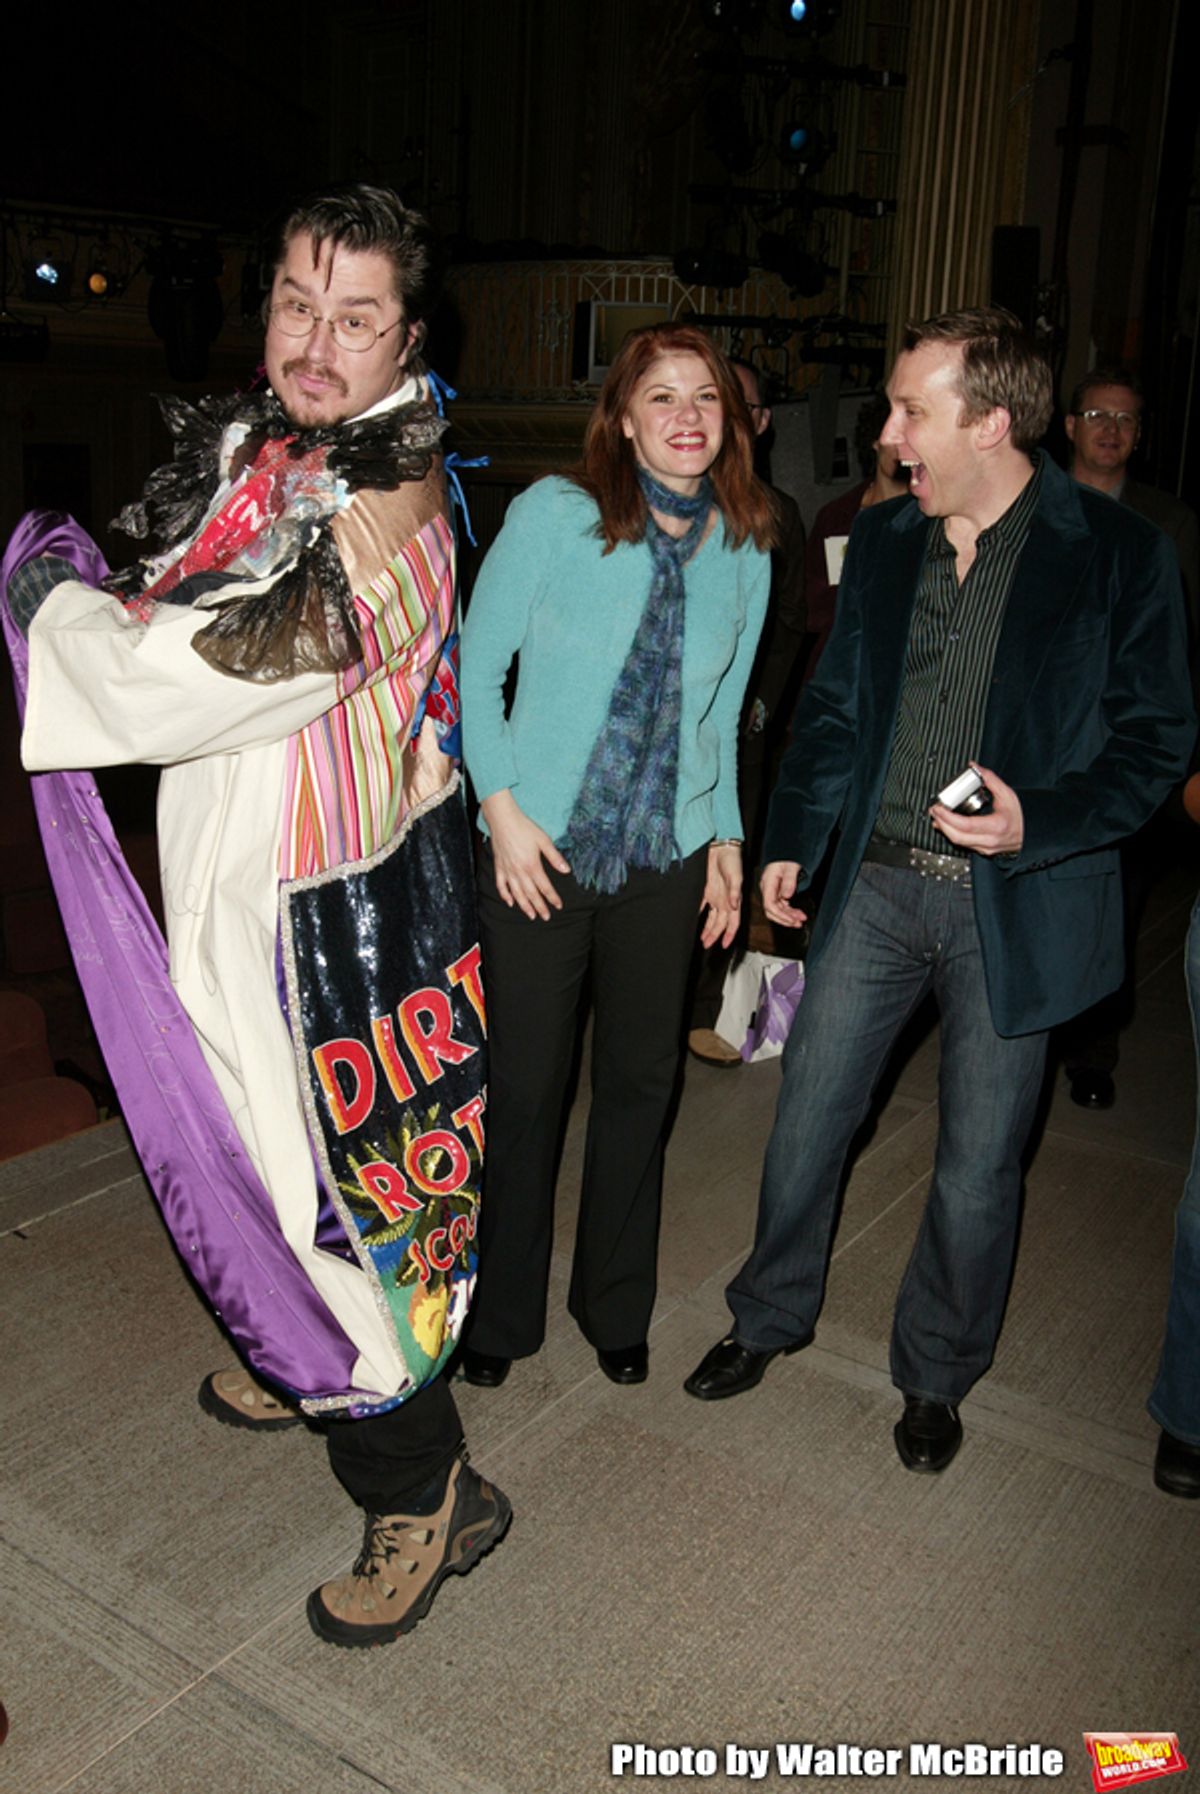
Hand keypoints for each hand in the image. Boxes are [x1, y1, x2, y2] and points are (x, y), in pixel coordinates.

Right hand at [481, 789, 569, 919]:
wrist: (503, 820)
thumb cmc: (524, 828)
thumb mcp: (544, 840)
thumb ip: (555, 857)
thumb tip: (566, 870)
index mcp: (532, 865)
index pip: (545, 887)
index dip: (552, 898)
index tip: (558, 905)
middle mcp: (519, 871)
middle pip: (531, 894)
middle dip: (540, 907)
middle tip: (546, 917)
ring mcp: (508, 870)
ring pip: (516, 893)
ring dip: (524, 906)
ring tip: (531, 915)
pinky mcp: (499, 867)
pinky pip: (501, 885)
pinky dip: (505, 895)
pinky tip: (510, 902)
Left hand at [700, 842, 742, 948]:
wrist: (721, 847)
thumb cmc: (732, 859)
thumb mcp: (735, 876)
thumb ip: (734, 891)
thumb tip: (734, 906)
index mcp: (733, 900)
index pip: (732, 923)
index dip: (729, 935)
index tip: (724, 945)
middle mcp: (725, 901)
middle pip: (720, 924)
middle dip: (714, 935)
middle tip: (707, 945)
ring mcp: (715, 896)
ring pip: (712, 918)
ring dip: (708, 929)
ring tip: (702, 939)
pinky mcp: (706, 889)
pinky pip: (702, 906)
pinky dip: (699, 914)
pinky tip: (692, 920)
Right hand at [761, 860, 807, 927]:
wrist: (789, 851)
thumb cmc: (788, 856)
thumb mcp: (791, 866)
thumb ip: (789, 881)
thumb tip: (786, 896)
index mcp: (768, 882)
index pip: (770, 905)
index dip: (781, 915)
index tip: (793, 919)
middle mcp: (768, 889)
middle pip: (771, 911)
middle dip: (785, 919)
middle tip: (798, 923)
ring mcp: (772, 891)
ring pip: (777, 910)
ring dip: (788, 917)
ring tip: (800, 919)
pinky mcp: (778, 892)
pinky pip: (781, 906)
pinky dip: (789, 912)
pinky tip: (797, 914)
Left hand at [929, 762, 1023, 855]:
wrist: (1033, 832)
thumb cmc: (1022, 815)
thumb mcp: (1008, 794)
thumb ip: (990, 779)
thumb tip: (975, 767)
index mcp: (996, 826)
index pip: (965, 825)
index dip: (948, 818)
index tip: (938, 808)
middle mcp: (990, 840)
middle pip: (957, 836)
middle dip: (942, 823)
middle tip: (934, 810)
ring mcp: (986, 848)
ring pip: (959, 842)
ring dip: (945, 829)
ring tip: (937, 816)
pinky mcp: (983, 851)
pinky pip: (964, 844)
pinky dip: (953, 834)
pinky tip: (946, 825)